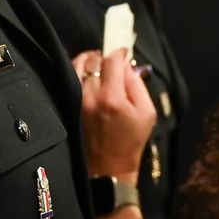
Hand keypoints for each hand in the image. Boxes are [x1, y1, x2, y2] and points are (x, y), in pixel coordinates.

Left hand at [74, 47, 156, 177]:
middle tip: (114, 62)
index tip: (125, 52)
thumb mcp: (148, 112)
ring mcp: (77, 101)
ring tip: (99, 65)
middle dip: (105, 57)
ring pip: (78, 66)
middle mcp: (91, 97)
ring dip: (90, 61)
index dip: (120, 52)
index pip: (112, 60)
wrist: (109, 166)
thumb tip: (126, 65)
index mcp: (112, 98)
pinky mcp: (70, 105)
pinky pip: (70, 78)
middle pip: (94, 60)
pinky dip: (78, 71)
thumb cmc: (131, 140)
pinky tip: (88, 75)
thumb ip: (137, 84)